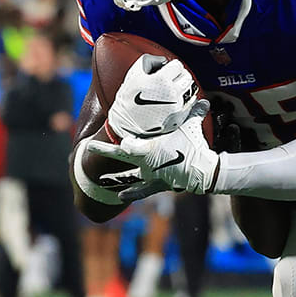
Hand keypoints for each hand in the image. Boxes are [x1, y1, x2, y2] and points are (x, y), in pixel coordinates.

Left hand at [88, 101, 218, 200]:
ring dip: (113, 177)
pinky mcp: (157, 185)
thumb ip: (194, 112)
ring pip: (127, 176)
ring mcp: (150, 175)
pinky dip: (131, 193)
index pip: (130, 145)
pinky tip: (119, 196)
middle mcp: (145, 163)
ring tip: (100, 180)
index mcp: (150, 148)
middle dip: (104, 151)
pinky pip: (141, 190)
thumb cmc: (194, 146)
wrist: (203, 172)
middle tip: (90, 147)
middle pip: (120, 157)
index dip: (123, 144)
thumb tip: (204, 100)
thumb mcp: (192, 126)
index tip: (118, 140)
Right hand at [107, 55, 198, 138]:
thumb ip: (152, 60)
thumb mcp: (135, 73)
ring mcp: (176, 107)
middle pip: (187, 77)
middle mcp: (172, 94)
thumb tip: (166, 61)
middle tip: (170, 80)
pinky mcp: (179, 118)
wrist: (126, 122)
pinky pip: (189, 104)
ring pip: (190, 90)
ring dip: (182, 88)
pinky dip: (183, 101)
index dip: (171, 67)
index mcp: (161, 80)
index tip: (166, 72)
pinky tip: (171, 102)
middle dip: (179, 76)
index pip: (178, 66)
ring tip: (170, 91)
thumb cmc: (129, 97)